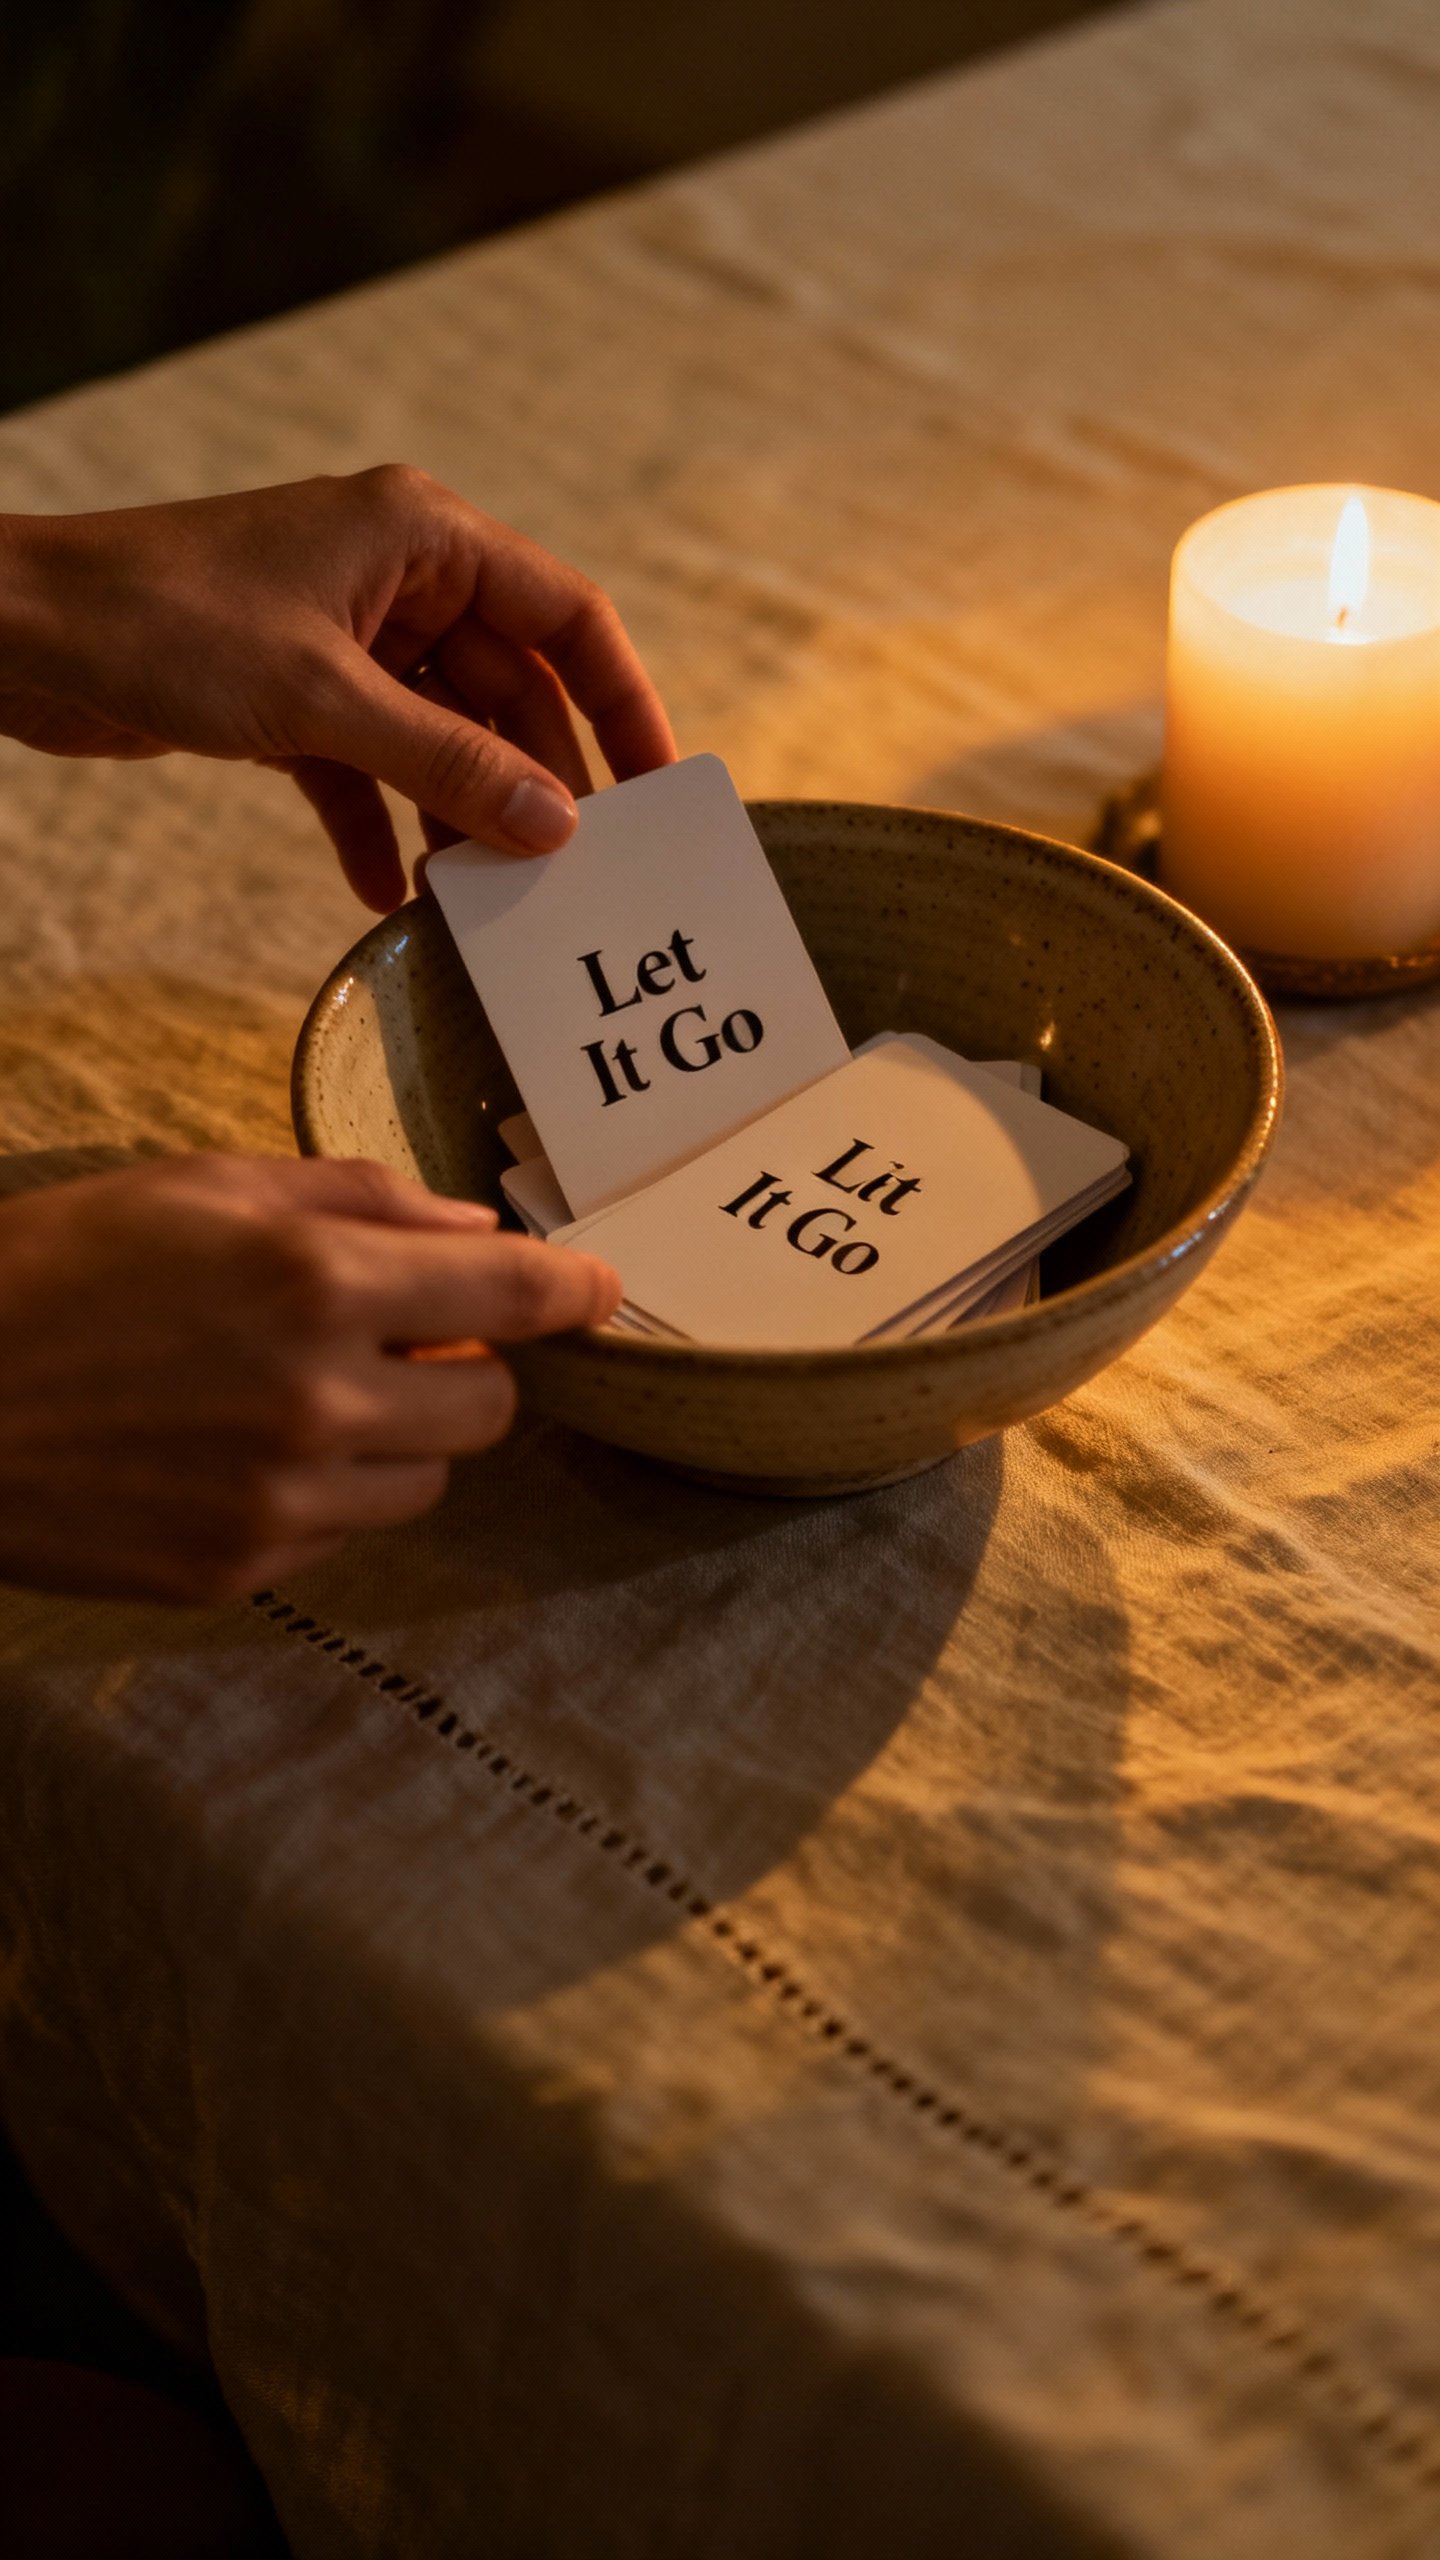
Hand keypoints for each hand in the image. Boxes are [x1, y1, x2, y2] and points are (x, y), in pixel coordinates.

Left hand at [0, 466, 676, 908]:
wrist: (21, 634)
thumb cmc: (165, 623)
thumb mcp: (324, 701)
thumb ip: (447, 763)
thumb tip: (555, 827)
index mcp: (424, 538)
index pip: (566, 617)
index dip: (624, 701)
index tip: (659, 789)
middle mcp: (397, 580)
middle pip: (509, 689)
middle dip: (534, 780)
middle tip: (570, 871)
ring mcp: (346, 640)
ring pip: (441, 736)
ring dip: (458, 812)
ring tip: (484, 895)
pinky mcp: (293, 696)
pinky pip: (368, 769)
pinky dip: (380, 826)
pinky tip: (389, 894)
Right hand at [0, 1154, 620, 1604]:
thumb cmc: (54, 1268)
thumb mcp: (199, 1186)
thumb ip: (353, 1199)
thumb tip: (474, 1228)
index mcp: (314, 1281)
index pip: (508, 1296)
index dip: (572, 1291)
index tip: (598, 1289)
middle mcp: (318, 1399)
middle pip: (489, 1406)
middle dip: (466, 1367)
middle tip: (400, 1336)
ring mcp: (281, 1500)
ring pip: (427, 1479)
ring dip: (397, 1434)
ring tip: (292, 1391)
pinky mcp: (238, 1569)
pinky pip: (344, 1532)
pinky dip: (325, 1490)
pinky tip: (235, 1448)